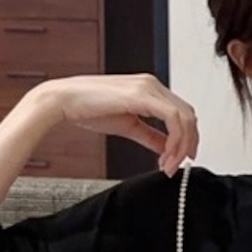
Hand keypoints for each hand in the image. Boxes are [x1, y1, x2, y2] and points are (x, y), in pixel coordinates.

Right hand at [34, 74, 199, 175]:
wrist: (63, 101)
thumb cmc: (88, 108)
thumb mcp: (128, 126)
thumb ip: (151, 136)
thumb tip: (167, 148)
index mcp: (150, 89)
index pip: (182, 113)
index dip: (186, 138)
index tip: (178, 159)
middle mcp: (152, 85)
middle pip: (188, 115)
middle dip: (188, 144)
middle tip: (177, 166)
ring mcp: (149, 87)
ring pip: (184, 117)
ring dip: (182, 145)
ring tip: (169, 165)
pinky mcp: (142, 95)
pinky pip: (172, 118)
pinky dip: (175, 139)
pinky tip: (165, 155)